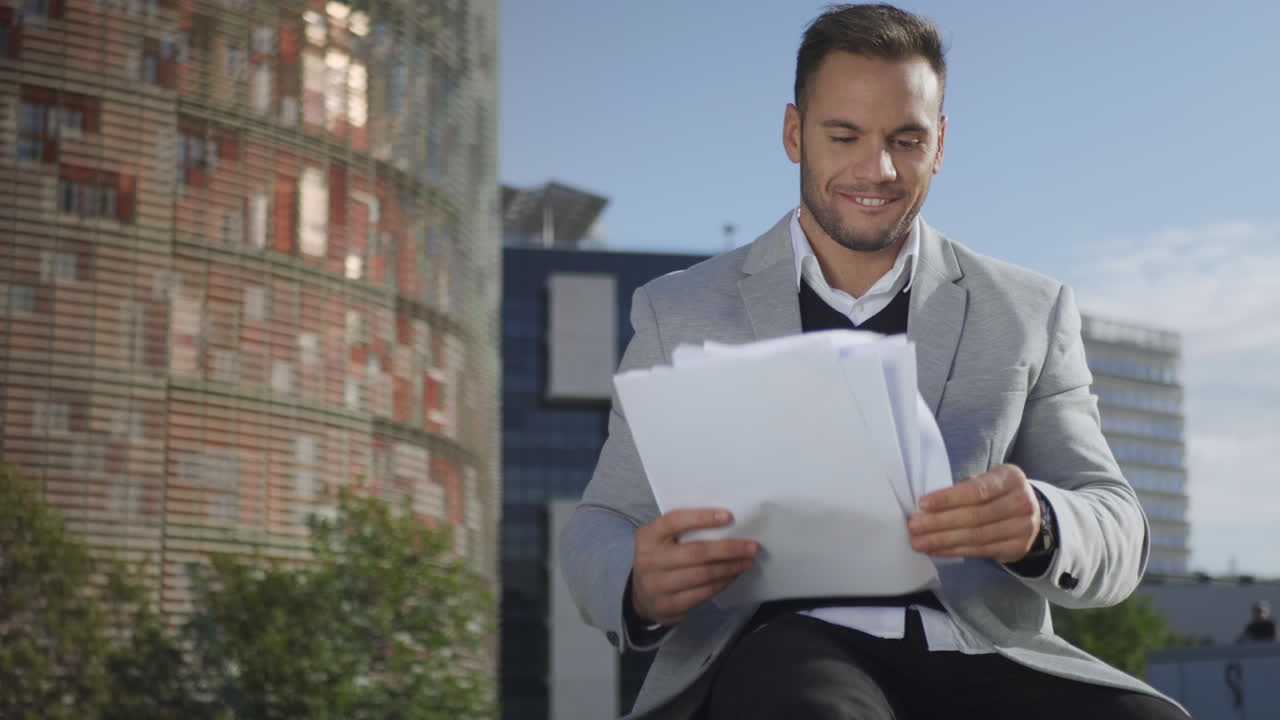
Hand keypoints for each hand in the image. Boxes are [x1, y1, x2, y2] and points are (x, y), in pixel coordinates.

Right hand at [631, 508, 757, 626]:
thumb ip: (684, 531)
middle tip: (751, 547)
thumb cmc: (661, 560)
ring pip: (703, 574)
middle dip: (728, 549)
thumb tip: (726, 525)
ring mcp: (657, 585)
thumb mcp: (662, 540)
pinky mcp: (669, 605)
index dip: (702, 518)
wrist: (642, 597)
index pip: (675, 521)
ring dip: (730, 568)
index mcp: (648, 536)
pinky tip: (732, 576)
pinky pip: (703, 593)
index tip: (729, 516)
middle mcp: (649, 560)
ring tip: (746, 562)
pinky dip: (722, 583)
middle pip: (696, 552)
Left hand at [907, 464, 1040, 562]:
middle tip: (914, 526)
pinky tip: (936, 550)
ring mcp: (1023, 528)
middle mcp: (1021, 502)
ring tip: (919, 542)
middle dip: (939, 522)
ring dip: (943, 540)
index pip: (976, 490)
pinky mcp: (1017, 548)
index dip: (948, 498)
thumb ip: (963, 488)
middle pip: (975, 516)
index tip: (922, 504)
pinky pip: (980, 551)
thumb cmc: (996, 492)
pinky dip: (954, 551)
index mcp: (1010, 478)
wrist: (1030, 512)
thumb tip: (926, 506)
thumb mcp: (987, 480)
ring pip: (976, 536)